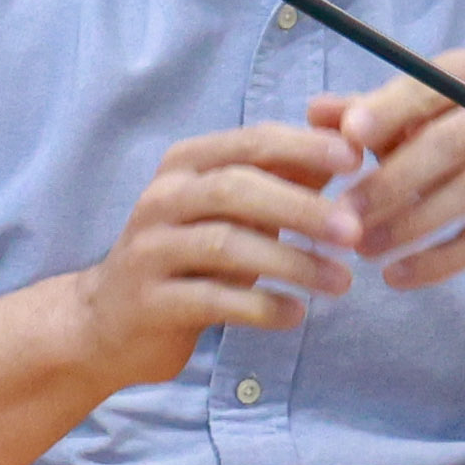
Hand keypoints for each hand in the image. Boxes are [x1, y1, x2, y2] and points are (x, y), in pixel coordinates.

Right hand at [59, 123, 365, 386]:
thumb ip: (283, 180)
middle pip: (234, 189)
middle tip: (354, 233)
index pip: (250, 143)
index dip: (303, 147)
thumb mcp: (233, 213)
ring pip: (225, 244)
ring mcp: (150, 250)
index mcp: (185, 166)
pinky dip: (261, 308)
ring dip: (291, 263)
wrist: (109, 321)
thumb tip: (350, 149)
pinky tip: (296, 314)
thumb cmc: (187, 258)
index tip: (356, 160)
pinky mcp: (150, 302)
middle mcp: (161, 200)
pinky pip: (212, 300)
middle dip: (301, 208)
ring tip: (341, 282)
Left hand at [318, 50, 464, 288]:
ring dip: (410, 224)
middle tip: (343, 214)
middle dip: (390, 182)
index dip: (389, 110)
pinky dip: (440, 260)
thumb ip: (361, 117)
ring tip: (363, 248)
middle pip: (447, 143)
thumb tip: (316, 111)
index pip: (428, 87)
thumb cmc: (449, 144)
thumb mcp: (404, 125)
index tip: (350, 136)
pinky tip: (398, 276)